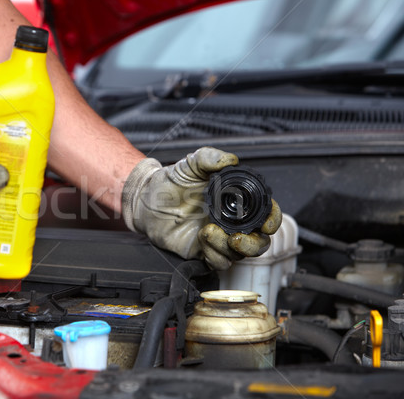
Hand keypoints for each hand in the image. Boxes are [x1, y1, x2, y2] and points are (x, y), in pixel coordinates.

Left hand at [122, 147, 280, 269]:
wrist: (146, 200)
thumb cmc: (172, 182)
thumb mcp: (191, 164)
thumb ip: (209, 158)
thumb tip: (230, 159)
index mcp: (237, 202)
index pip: (265, 214)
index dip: (272, 219)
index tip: (267, 223)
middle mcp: (232, 223)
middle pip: (259, 242)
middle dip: (254, 244)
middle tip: (238, 238)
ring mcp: (219, 239)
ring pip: (240, 255)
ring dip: (229, 247)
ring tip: (208, 231)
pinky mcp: (203, 252)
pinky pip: (218, 261)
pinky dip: (214, 253)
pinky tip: (202, 238)